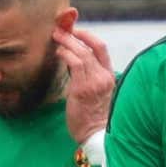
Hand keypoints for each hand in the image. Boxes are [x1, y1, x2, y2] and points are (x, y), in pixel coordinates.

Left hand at [54, 27, 114, 142]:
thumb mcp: (97, 93)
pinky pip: (75, 64)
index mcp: (110, 76)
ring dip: (67, 42)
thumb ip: (89, 76)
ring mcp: (95, 82)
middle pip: (92, 46)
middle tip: (59, 30)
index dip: (88, 36)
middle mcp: (104, 76)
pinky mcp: (83, 88)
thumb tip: (72, 61)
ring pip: (82, 53)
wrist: (96, 135)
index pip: (102, 49)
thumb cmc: (93, 117)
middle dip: (74, 35)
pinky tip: (58, 53)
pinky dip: (66, 55)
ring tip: (55, 37)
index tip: (76, 31)